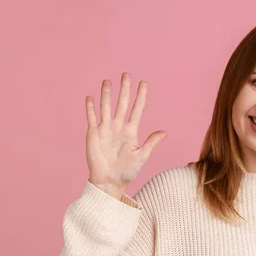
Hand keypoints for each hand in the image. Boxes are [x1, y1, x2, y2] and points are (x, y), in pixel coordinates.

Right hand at [85, 72, 166, 191]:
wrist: (110, 181)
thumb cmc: (127, 171)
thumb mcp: (142, 156)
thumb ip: (151, 142)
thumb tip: (164, 132)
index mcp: (131, 131)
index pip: (137, 109)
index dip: (140, 96)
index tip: (144, 83)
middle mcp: (118, 126)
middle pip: (122, 103)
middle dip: (124, 89)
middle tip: (126, 74)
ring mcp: (105, 129)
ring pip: (106, 107)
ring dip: (107, 94)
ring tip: (108, 81)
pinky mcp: (93, 134)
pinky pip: (92, 117)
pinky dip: (90, 108)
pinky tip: (90, 97)